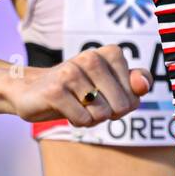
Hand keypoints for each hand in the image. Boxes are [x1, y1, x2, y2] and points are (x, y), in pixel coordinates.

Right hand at [7, 45, 150, 125]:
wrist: (31, 91)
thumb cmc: (79, 91)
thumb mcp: (113, 87)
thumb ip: (136, 85)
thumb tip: (142, 85)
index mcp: (110, 53)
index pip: (136, 94)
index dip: (123, 103)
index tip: (106, 94)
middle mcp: (91, 57)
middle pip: (122, 106)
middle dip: (108, 114)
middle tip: (89, 102)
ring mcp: (72, 72)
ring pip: (102, 114)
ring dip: (91, 118)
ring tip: (76, 104)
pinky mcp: (55, 90)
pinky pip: (83, 120)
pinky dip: (77, 122)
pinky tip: (64, 109)